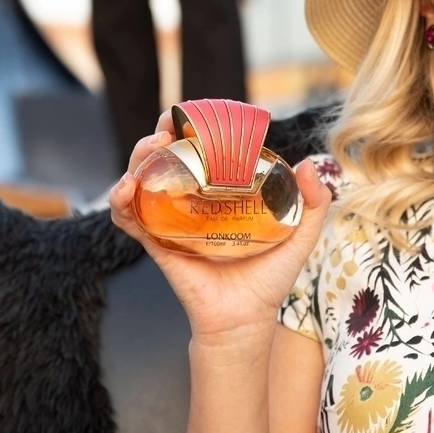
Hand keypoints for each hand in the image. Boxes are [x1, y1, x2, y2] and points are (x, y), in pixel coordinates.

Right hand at [109, 110, 332, 347]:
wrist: (247, 318)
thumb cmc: (269, 278)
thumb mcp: (300, 234)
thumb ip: (313, 202)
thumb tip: (309, 163)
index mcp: (219, 191)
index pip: (200, 148)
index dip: (192, 125)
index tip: (195, 114)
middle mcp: (190, 200)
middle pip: (165, 156)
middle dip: (160, 134)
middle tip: (169, 129)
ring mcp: (169, 219)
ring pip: (139, 178)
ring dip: (138, 158)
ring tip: (152, 150)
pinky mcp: (155, 241)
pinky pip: (128, 217)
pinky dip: (120, 201)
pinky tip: (127, 190)